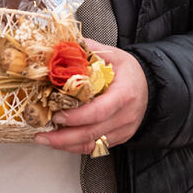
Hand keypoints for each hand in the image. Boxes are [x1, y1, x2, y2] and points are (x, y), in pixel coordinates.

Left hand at [34, 40, 147, 155]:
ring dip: (66, 145)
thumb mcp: (114, 56)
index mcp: (124, 94)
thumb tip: (66, 45)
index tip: (57, 116)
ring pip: (92, 144)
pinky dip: (76, 147)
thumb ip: (90, 50)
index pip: (99, 111)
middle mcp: (125, 116)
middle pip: (93, 133)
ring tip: (45, 140)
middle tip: (42, 135)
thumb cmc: (130, 72)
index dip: (76, 117)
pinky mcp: (119, 138)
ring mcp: (123, 129)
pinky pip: (96, 147)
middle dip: (64, 137)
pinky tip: (61, 143)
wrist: (149, 86)